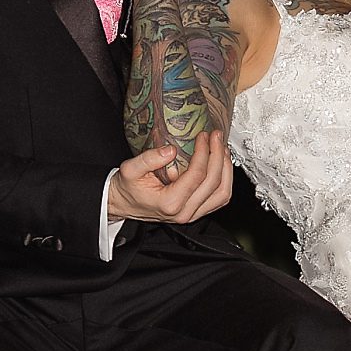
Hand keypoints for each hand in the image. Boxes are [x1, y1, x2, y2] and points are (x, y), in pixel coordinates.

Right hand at [108, 131, 233, 223]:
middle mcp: (184, 212)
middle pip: (214, 183)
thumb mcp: (130, 169)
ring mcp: (192, 215)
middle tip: (216, 136)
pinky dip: (225, 180)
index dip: (204, 152)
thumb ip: (148, 159)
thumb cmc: (128, 188)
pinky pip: (219, 199)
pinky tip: (222, 163)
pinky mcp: (196, 212)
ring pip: (222, 193)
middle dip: (218, 155)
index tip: (203, 136)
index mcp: (170, 203)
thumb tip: (171, 150)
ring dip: (226, 169)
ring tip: (222, 148)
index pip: (197, 175)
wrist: (124, 203)